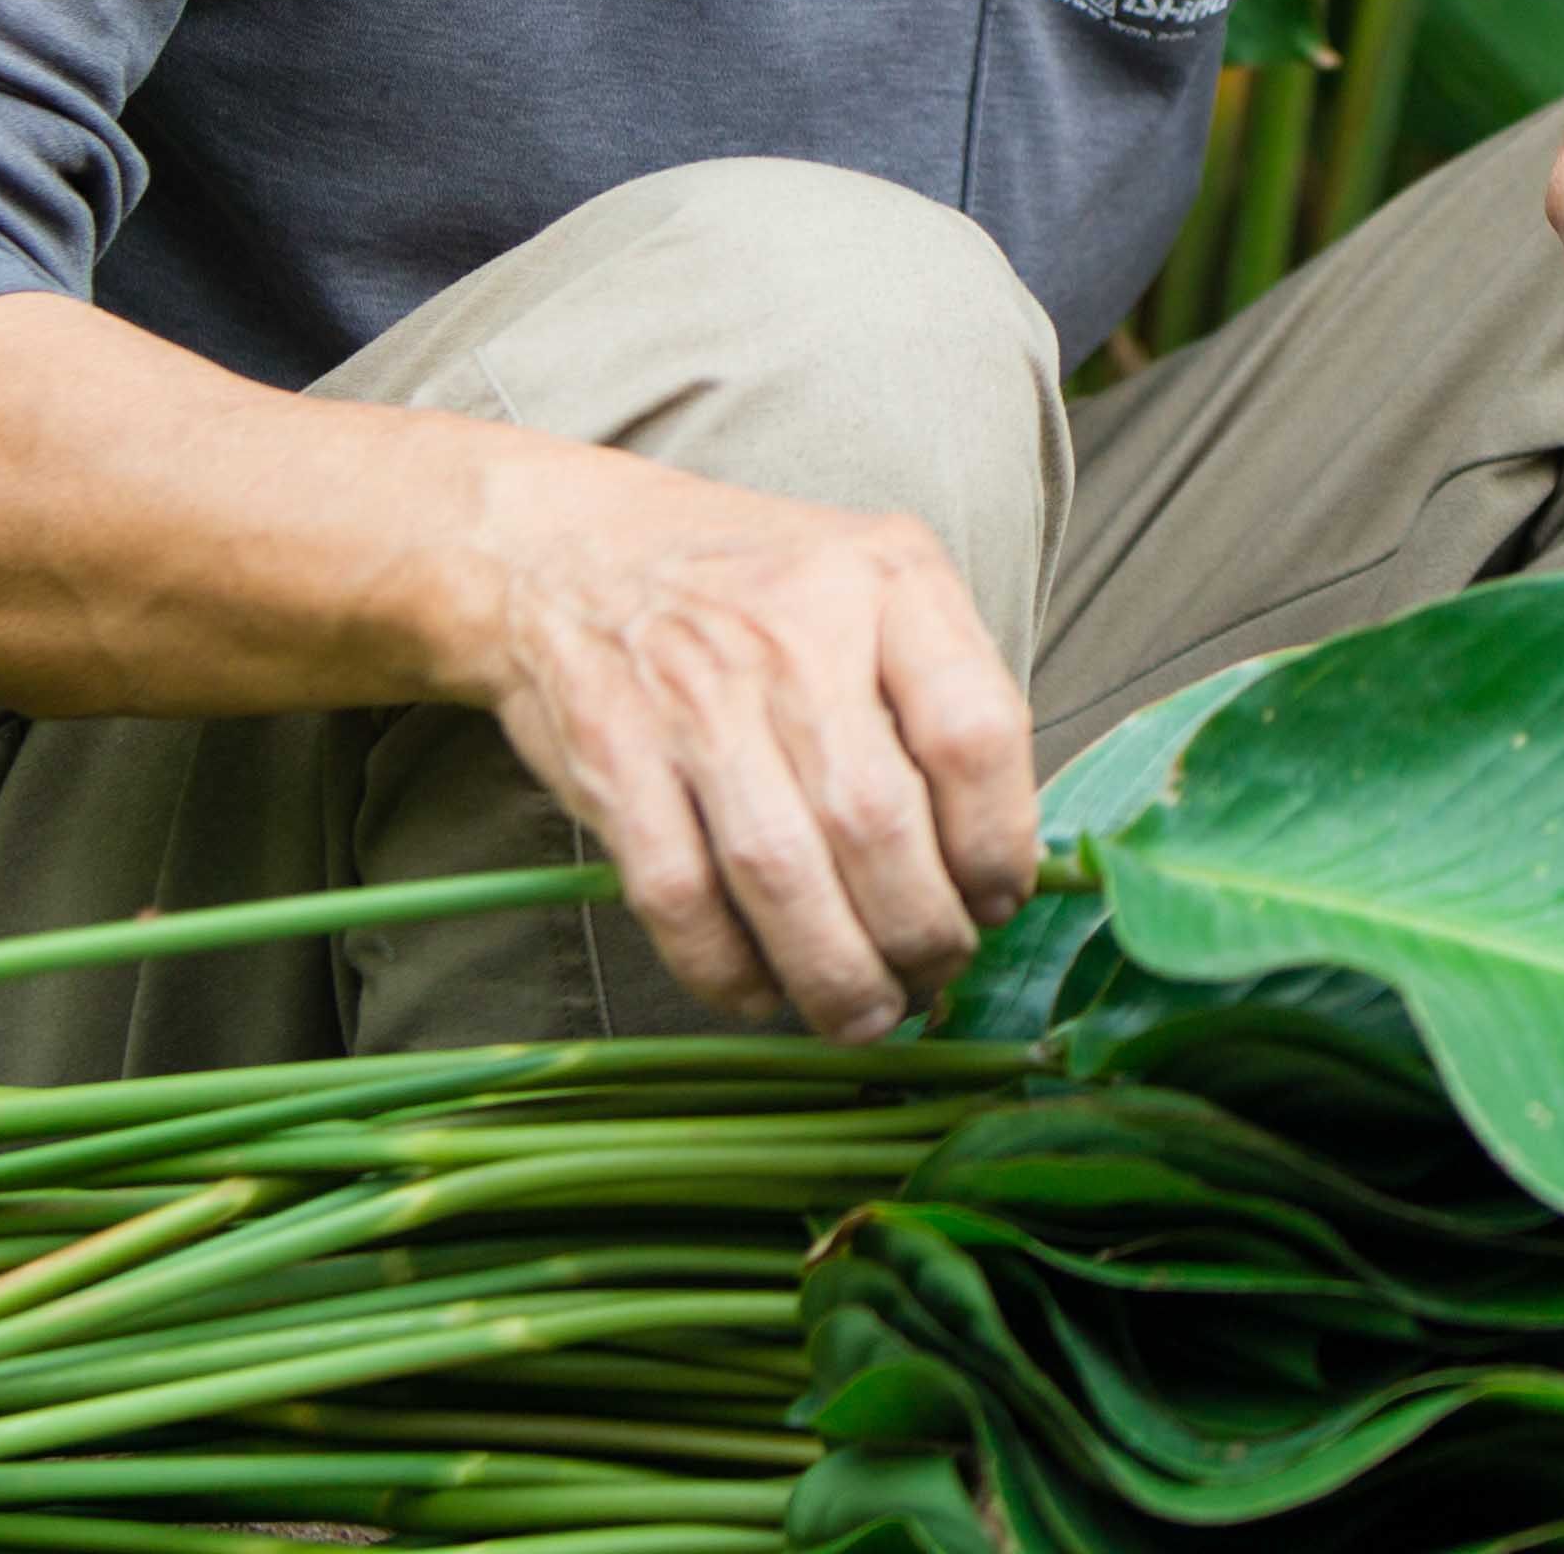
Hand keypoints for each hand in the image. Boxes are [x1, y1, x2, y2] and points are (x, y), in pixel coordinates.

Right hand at [447, 453, 1041, 1039]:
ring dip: (835, 974)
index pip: (975, 733)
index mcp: (887, 578)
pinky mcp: (611, 756)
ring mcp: (693, 693)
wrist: (564, 550)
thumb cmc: (752, 589)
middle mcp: (793, 629)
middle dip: (919, 936)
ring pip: (781, 874)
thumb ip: (941, 694)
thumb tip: (999, 867)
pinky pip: (680, 896)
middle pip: (876, 824)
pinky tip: (761, 993)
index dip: (997, 845)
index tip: (995, 899)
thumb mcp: (873, 583)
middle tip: (931, 975)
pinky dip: (727, 969)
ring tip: (864, 1014)